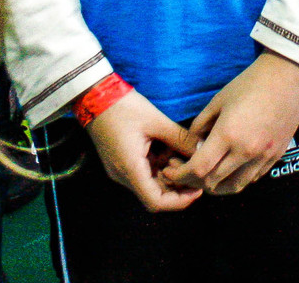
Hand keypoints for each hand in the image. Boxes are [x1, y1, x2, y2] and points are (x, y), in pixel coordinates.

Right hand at [84, 88, 202, 211]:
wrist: (94, 95)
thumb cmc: (124, 107)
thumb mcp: (156, 120)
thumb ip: (181, 138)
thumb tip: (203, 149)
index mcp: (130, 168)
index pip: (156, 202)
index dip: (180, 201)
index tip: (198, 189)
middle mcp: (123, 175)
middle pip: (154, 195)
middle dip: (178, 187)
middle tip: (197, 172)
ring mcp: (121, 169)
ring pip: (150, 184)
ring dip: (169, 175)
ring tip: (183, 156)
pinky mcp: (122, 161)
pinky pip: (144, 172)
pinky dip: (159, 166)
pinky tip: (170, 150)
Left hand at [162, 51, 298, 195]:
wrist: (287, 77)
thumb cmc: (250, 83)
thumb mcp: (218, 100)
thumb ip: (200, 125)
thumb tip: (192, 144)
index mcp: (228, 134)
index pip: (199, 168)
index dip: (181, 174)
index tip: (172, 170)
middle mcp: (246, 150)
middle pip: (213, 182)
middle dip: (194, 181)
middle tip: (185, 171)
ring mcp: (263, 156)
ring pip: (234, 186)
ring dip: (216, 186)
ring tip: (206, 177)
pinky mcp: (276, 156)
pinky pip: (252, 178)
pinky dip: (237, 179)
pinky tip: (229, 170)